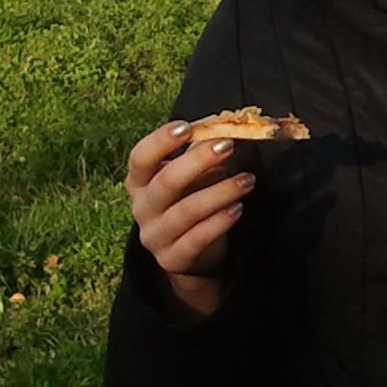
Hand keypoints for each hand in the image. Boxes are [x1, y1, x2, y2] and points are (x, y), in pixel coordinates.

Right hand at [125, 123, 256, 316]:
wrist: (192, 253)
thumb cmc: (190, 200)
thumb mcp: (192, 175)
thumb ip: (201, 152)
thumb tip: (226, 127)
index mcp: (139, 182)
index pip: (140, 158)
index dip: (160, 141)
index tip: (186, 127)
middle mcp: (142, 208)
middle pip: (165, 182)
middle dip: (197, 162)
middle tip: (228, 146)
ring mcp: (155, 236)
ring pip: (186, 212)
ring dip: (220, 192)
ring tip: (247, 180)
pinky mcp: (173, 259)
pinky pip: (197, 239)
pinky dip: (219, 222)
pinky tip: (238, 208)